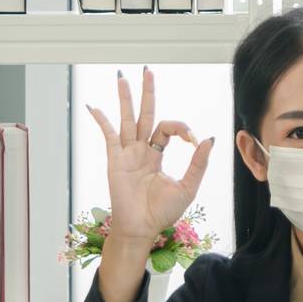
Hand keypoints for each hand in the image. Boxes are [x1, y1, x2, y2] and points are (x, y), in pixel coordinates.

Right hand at [85, 67, 214, 248]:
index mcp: (157, 155)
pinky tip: (93, 107)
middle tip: (148, 71)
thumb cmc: (162, 212)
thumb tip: (208, 139)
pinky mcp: (115, 160)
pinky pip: (108, 136)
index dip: (182, 129)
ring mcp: (127, 154)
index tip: (192, 140)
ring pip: (126, 120)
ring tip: (122, 78)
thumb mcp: (188, 186)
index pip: (167, 129)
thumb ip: (198, 163)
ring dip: (125, 99)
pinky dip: (101, 121)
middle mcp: (141, 151)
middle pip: (145, 115)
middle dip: (147, 93)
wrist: (142, 229)